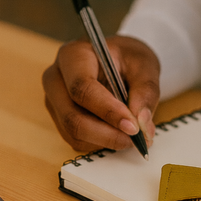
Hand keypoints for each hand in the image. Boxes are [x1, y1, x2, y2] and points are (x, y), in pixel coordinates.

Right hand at [42, 35, 160, 151]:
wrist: (119, 61)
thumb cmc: (129, 58)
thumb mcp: (145, 65)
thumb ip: (146, 91)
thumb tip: (141, 123)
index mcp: (73, 56)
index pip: (82, 88)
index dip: (108, 111)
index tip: (133, 127)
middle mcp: (56, 79)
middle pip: (72, 117)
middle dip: (107, 134)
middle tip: (137, 139)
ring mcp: (54, 101)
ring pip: (73, 133)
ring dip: (106, 141)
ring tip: (133, 137)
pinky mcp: (60, 119)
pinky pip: (76, 140)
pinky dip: (101, 144)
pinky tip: (120, 135)